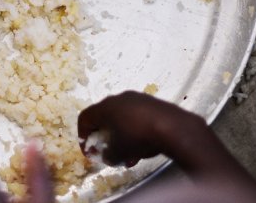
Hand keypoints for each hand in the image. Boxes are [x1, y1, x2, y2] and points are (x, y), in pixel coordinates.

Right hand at [78, 91, 194, 166]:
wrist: (173, 127)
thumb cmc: (138, 137)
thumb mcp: (118, 153)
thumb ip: (107, 156)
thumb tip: (107, 156)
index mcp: (105, 106)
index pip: (85, 118)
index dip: (83, 136)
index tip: (89, 151)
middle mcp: (119, 99)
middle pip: (104, 118)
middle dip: (105, 138)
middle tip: (107, 153)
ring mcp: (137, 99)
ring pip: (122, 120)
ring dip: (121, 138)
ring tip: (128, 157)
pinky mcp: (152, 104)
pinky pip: (136, 118)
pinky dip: (134, 133)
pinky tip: (142, 149)